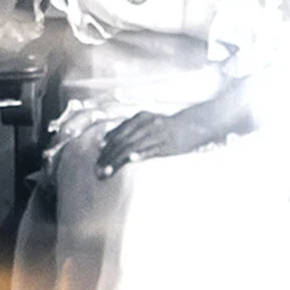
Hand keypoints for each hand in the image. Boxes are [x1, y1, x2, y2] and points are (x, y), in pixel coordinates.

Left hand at [95, 110, 212, 177]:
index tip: (97, 158)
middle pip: (122, 141)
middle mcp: (147, 124)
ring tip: (106, 171)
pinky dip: (139, 154)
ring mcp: (157, 134)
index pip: (118, 133)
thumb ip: (127, 129)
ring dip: (117, 160)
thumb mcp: (146, 123)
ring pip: (132, 147)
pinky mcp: (167, 145)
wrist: (193, 125)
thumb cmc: (165, 128)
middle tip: (98, 171)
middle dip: (108, 157)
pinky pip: (150, 150)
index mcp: (140, 118)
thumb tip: (104, 141)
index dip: (106, 146)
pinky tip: (129, 160)